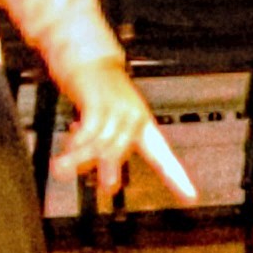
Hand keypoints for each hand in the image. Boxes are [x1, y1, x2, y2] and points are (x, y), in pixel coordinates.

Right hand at [53, 62, 201, 210]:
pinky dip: (76, 141)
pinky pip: (90, 130)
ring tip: (61, 169)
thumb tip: (92, 166)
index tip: (190, 196)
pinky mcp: (100, 102)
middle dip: (113, 169)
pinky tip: (66, 147)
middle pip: (126, 151)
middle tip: (108, 187)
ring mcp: (118, 109)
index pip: (163, 156)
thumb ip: (103, 142)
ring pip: (104, 143)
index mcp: (142, 124)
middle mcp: (135, 117)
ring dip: (80, 158)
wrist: (88, 56)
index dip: (177, 177)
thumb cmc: (99, 89)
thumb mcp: (108, 118)